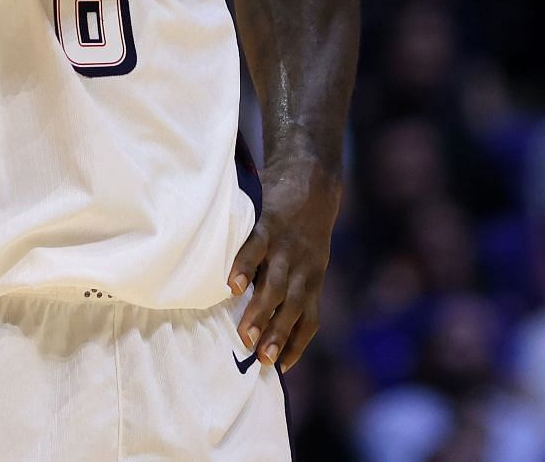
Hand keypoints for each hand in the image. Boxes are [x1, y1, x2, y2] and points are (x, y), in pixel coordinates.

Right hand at [228, 156, 341, 372]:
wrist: (313, 176)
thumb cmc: (305, 223)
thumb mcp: (310, 255)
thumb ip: (293, 281)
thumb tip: (266, 314)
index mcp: (312, 278)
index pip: (309, 319)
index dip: (297, 344)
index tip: (281, 368)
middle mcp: (302, 267)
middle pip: (291, 308)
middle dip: (276, 335)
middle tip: (260, 358)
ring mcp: (286, 247)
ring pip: (275, 285)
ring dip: (260, 312)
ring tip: (244, 334)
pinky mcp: (270, 224)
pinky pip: (255, 249)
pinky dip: (244, 267)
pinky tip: (231, 286)